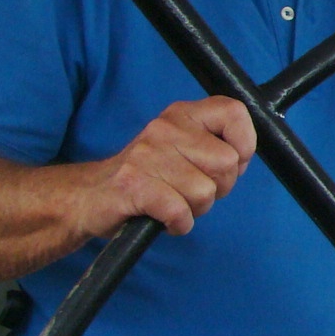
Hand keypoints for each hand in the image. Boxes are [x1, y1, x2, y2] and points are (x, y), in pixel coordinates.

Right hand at [83, 97, 255, 236]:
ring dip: (195, 209)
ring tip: (173, 203)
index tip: (232, 163)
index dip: (244, 143)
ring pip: (205, 192)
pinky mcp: (132, 185)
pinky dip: (178, 224)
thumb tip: (243, 157)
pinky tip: (164, 218)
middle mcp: (165, 128)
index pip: (234, 111)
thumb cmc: (147, 176)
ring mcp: (147, 155)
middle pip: (227, 163)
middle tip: (192, 191)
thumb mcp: (182, 148)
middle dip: (219, 188)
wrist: (89, 196)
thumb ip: (214, 146)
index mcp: (181, 115)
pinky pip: (180, 212)